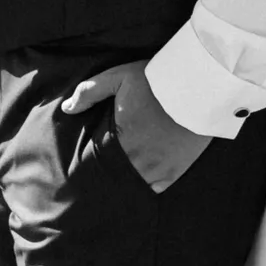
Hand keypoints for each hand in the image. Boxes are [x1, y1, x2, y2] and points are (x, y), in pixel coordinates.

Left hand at [61, 61, 211, 192]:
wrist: (198, 88)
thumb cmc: (157, 81)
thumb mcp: (118, 78)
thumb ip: (89, 92)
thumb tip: (67, 109)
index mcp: (120, 139)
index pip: (97, 161)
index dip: (91, 164)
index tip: (86, 166)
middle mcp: (137, 159)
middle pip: (114, 176)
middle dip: (107, 175)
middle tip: (101, 177)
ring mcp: (158, 168)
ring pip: (133, 184)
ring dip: (126, 180)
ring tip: (120, 179)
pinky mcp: (176, 170)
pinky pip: (156, 187)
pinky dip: (148, 184)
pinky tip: (143, 178)